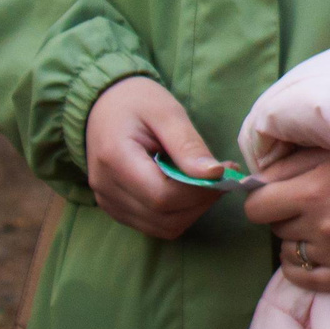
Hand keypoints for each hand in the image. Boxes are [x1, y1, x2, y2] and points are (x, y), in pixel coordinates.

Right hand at [83, 76, 225, 239]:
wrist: (103, 104)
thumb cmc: (137, 101)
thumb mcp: (167, 112)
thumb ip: (188, 145)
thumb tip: (214, 174)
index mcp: (115, 159)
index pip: (163, 196)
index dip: (199, 191)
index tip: (226, 171)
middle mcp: (106, 188)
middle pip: (163, 217)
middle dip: (200, 202)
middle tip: (222, 177)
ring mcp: (107, 201)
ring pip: (160, 227)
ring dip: (191, 211)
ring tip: (205, 182)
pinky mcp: (114, 208)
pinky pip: (151, 224)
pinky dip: (176, 213)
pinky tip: (186, 189)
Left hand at [244, 148, 329, 293]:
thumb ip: (289, 166)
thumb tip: (251, 183)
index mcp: (316, 190)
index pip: (256, 207)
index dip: (263, 200)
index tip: (277, 196)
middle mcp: (323, 225)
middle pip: (274, 228)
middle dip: (287, 216)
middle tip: (315, 204)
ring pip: (288, 253)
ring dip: (297, 240)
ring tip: (325, 224)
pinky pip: (302, 279)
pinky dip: (301, 265)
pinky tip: (317, 249)